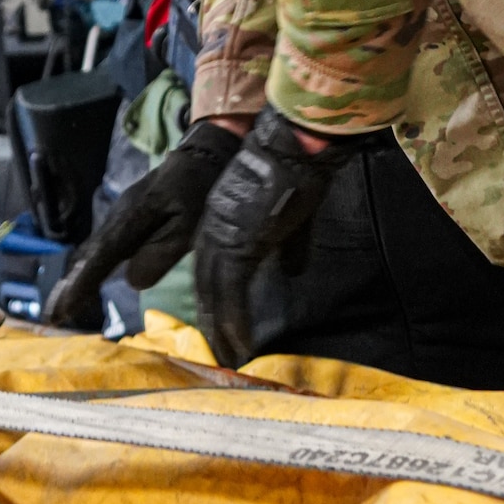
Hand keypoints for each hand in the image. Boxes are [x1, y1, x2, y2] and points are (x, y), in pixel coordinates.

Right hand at [45, 119, 242, 329]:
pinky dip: (91, 266)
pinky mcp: (126, 215)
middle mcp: (118, 215)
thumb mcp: (190, 227)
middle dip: (70, 286)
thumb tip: (131, 281)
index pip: (101, 257)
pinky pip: (104, 245)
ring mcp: (120, 213)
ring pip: (93, 249)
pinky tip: (85, 281)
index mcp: (133, 217)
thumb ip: (159, 254)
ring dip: (77, 277)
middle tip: (53, 316)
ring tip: (62, 306)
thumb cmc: (200, 192)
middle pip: (89, 254)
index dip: (81, 284)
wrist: (203, 155)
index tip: (62, 309)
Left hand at [194, 106, 342, 367]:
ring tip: (229, 358)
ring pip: (214, 294)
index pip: (212, 269)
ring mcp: (223, 236)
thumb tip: (293, 272)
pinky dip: (234, 320)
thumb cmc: (297, 171)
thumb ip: (287, 245)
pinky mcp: (239, 244)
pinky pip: (232, 291)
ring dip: (221, 329)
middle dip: (212, 322)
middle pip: (206, 286)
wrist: (295, 145)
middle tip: (219, 354)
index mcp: (222, 221)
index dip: (215, 300)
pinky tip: (239, 343)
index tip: (221, 328)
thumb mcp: (290, 215)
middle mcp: (214, 230)